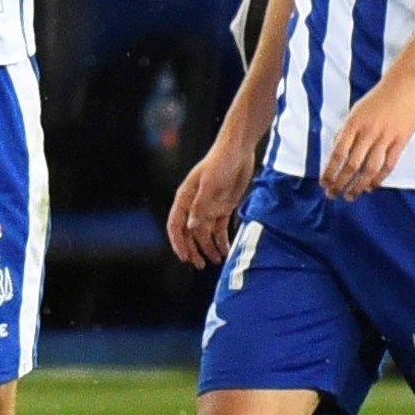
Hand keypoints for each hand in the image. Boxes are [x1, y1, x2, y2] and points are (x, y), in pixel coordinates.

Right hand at [167, 133, 259, 266]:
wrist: (238, 149)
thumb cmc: (220, 162)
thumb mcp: (210, 184)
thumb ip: (201, 206)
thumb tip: (191, 227)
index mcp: (185, 198)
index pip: (176, 224)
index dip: (178, 242)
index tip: (184, 257)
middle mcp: (195, 204)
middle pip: (189, 232)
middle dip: (194, 249)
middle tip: (200, 265)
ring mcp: (209, 205)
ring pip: (205, 232)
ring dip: (209, 247)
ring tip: (216, 261)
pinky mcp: (224, 205)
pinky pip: (220, 227)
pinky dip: (222, 239)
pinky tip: (226, 249)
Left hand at [318, 79, 414, 196]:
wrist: (403, 86)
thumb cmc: (376, 100)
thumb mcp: (355, 112)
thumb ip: (346, 132)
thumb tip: (336, 151)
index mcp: (352, 125)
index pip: (337, 154)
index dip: (330, 171)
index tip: (324, 184)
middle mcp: (367, 132)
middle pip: (352, 164)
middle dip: (340, 183)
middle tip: (333, 195)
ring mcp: (385, 137)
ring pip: (370, 168)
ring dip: (359, 185)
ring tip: (351, 195)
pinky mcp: (401, 141)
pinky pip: (389, 164)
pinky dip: (379, 178)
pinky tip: (371, 186)